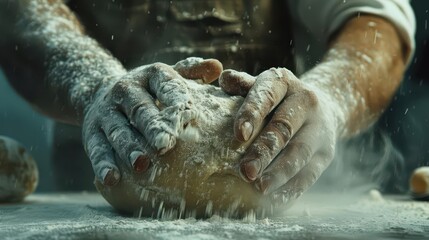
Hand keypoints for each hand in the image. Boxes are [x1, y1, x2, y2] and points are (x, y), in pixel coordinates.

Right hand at [82, 58, 222, 185]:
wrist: (100, 93)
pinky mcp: (91, 132)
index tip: (188, 112)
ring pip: (118, 131)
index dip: (175, 97)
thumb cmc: (149, 91)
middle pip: (140, 109)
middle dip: (152, 127)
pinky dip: (103, 164)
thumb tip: (217, 67)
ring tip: (141, 164)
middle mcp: (125, 90)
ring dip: (129, 148)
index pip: (165, 84)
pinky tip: (112, 178)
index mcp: (150, 76)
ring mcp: (106, 112)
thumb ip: (191, 73)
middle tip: (166, 144)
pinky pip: (96, 148)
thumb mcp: (167, 77)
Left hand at [219, 68, 336, 200]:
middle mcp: (306, 101)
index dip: (253, 113)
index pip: (267, 95)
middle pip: (284, 128)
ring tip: (259, 188)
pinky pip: (310, 174)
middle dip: (264, 151)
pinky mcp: (327, 153)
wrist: (322, 106)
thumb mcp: (263, 85)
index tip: (239, 134)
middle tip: (245, 171)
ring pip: (299, 153)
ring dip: (278, 173)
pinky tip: (275, 199)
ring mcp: (319, 128)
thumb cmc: (277, 99)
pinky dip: (292, 188)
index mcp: (284, 82)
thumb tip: (224, 79)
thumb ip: (243, 85)